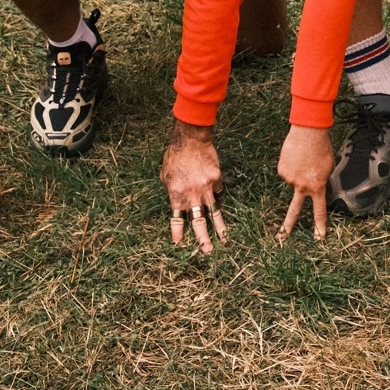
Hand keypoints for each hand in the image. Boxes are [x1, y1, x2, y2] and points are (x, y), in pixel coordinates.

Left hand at [161, 120, 226, 254]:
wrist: (191, 139)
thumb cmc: (174, 156)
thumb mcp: (165, 176)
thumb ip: (172, 191)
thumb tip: (177, 203)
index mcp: (176, 196)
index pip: (177, 220)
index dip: (178, 232)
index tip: (179, 243)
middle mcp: (192, 195)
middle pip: (199, 221)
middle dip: (203, 238)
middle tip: (207, 250)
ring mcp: (206, 188)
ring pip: (214, 212)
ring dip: (219, 227)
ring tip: (224, 239)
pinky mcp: (217, 179)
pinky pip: (219, 194)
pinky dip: (219, 201)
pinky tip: (221, 207)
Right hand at [277, 124, 333, 240]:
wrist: (308, 131)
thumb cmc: (322, 148)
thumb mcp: (328, 168)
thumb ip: (321, 180)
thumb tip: (314, 185)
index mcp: (317, 187)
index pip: (319, 211)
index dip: (320, 225)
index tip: (319, 238)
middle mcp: (302, 186)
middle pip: (294, 211)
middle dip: (288, 227)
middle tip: (281, 240)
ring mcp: (290, 179)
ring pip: (293, 180)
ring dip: (298, 172)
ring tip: (304, 158)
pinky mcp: (281, 170)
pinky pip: (287, 171)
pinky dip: (291, 166)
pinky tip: (295, 156)